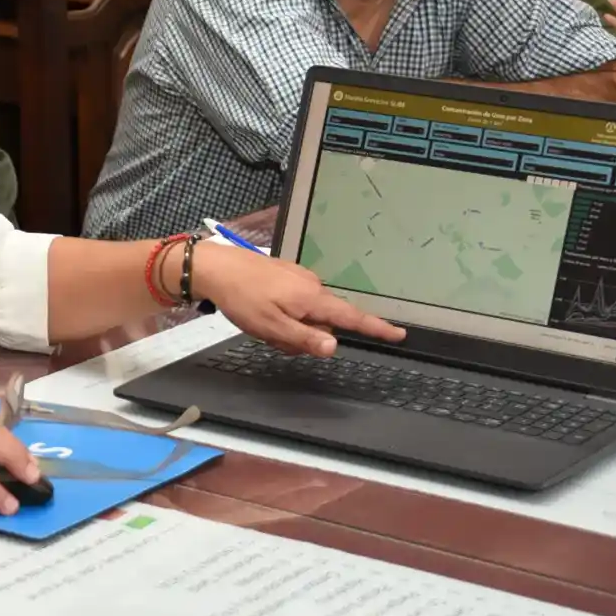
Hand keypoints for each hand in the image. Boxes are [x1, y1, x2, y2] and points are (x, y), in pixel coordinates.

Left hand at [193, 241, 405, 356]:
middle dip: (304, 336)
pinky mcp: (286, 275)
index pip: (351, 318)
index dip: (376, 328)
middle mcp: (312, 284)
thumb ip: (305, 339)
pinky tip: (260, 311)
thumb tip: (335, 347)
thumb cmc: (243, 299)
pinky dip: (282, 313)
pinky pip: (295, 303)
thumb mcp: (272, 327)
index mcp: (312, 298)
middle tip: (273, 338)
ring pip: (307, 314)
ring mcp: (299, 277)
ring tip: (262, 323)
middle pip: (324, 322)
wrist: (215, 268)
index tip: (400, 334)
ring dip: (290, 326)